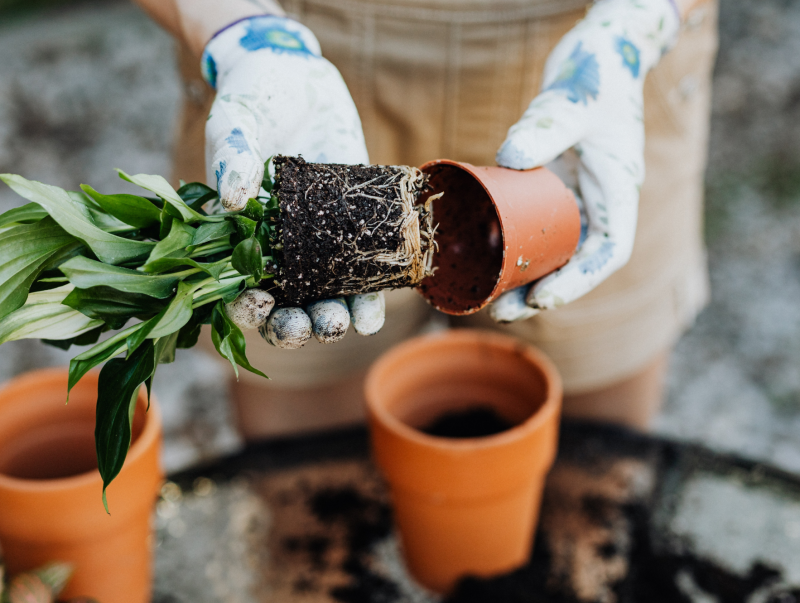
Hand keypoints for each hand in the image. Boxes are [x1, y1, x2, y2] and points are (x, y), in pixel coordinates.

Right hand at [202, 15, 385, 345]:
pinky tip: (373, 313)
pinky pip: (361, 273)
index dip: (247, 308)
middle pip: (284, 307)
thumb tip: (233, 199)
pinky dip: (368, 298)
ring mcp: (318, 244)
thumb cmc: (253, 102)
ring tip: (347, 324)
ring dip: (335, 320)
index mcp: (238, 236)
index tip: (263, 305)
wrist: (298, 79)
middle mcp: (278, 250)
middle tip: (316, 325)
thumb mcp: (235, 125)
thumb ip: (231, 158)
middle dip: (299, 326)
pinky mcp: (353, 228)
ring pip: (324, 299)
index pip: (237, 288)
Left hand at [489, 0, 679, 322]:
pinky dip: (513, 244)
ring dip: (524, 276)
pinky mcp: (553, 184)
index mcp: (617, 191)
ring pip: (553, 248)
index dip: (577, 282)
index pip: (606, 252)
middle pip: (575, 261)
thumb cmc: (597, 72)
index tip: (542, 298)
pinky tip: (483, 257)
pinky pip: (535, 224)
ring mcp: (575, 195)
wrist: (598, 51)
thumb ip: (546, 127)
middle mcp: (599, 201)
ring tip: (488, 297)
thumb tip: (507, 159)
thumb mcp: (573, 100)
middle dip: (541, 291)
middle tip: (501, 309)